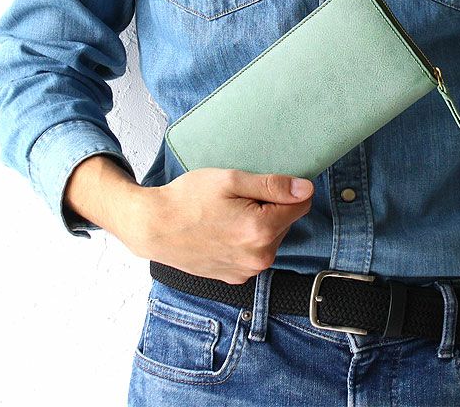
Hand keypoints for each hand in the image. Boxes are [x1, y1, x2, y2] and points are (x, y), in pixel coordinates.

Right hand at [123, 168, 314, 283]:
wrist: (153, 228)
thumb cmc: (188, 199)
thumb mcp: (231, 180)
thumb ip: (273, 185)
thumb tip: (306, 189)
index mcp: (261, 230)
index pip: (301, 204)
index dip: (286, 190)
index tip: (261, 186)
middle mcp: (259, 257)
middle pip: (285, 222)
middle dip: (270, 207)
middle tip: (237, 199)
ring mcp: (247, 271)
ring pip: (271, 238)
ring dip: (259, 225)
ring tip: (227, 215)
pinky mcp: (235, 278)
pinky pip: (255, 253)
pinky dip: (246, 241)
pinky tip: (223, 231)